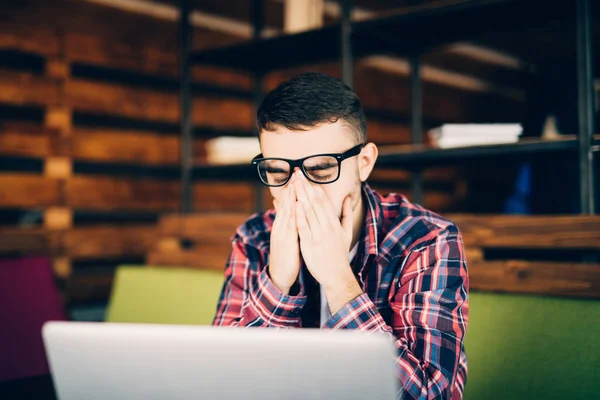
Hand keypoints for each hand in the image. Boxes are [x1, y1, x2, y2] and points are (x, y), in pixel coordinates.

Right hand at [268, 182, 300, 294]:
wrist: (279, 275)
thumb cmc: (286, 255)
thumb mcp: (286, 238)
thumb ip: (287, 224)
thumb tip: (288, 213)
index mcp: (281, 226)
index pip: (286, 205)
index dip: (291, 191)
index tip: (296, 177)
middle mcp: (280, 228)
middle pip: (285, 205)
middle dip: (291, 190)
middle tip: (295, 175)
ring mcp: (282, 234)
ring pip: (287, 213)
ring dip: (291, 199)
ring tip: (295, 185)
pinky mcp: (286, 243)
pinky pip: (290, 227)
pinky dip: (293, 215)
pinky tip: (297, 206)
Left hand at [293, 170, 362, 312]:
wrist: (336, 275)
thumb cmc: (340, 253)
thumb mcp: (346, 232)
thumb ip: (345, 214)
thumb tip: (347, 198)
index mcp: (334, 223)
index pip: (323, 201)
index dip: (314, 187)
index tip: (306, 176)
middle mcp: (327, 227)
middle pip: (315, 202)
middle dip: (305, 187)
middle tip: (296, 173)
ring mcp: (318, 235)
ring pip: (308, 212)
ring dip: (300, 196)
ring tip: (293, 183)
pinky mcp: (309, 244)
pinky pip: (303, 227)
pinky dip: (299, 215)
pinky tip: (294, 205)